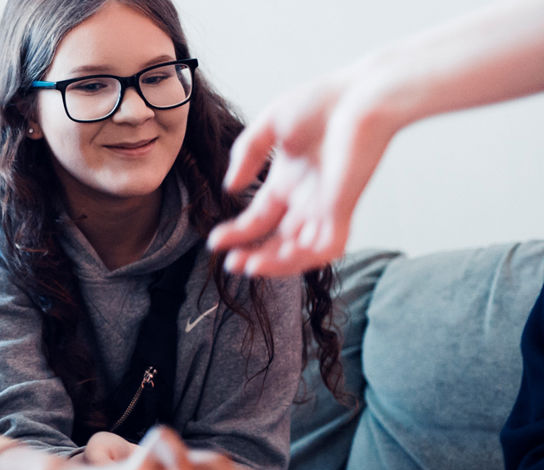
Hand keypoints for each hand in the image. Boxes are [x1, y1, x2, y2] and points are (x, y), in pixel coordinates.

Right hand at [208, 70, 399, 277]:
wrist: (364, 94)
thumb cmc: (322, 101)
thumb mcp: (269, 125)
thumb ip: (246, 154)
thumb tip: (230, 187)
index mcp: (288, 181)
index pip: (259, 219)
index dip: (236, 234)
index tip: (215, 241)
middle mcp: (306, 199)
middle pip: (278, 242)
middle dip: (254, 256)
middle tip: (232, 265)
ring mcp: (326, 205)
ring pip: (303, 251)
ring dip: (277, 265)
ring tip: (251, 266)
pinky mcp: (343, 205)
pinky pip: (329, 246)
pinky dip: (308, 258)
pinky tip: (284, 257)